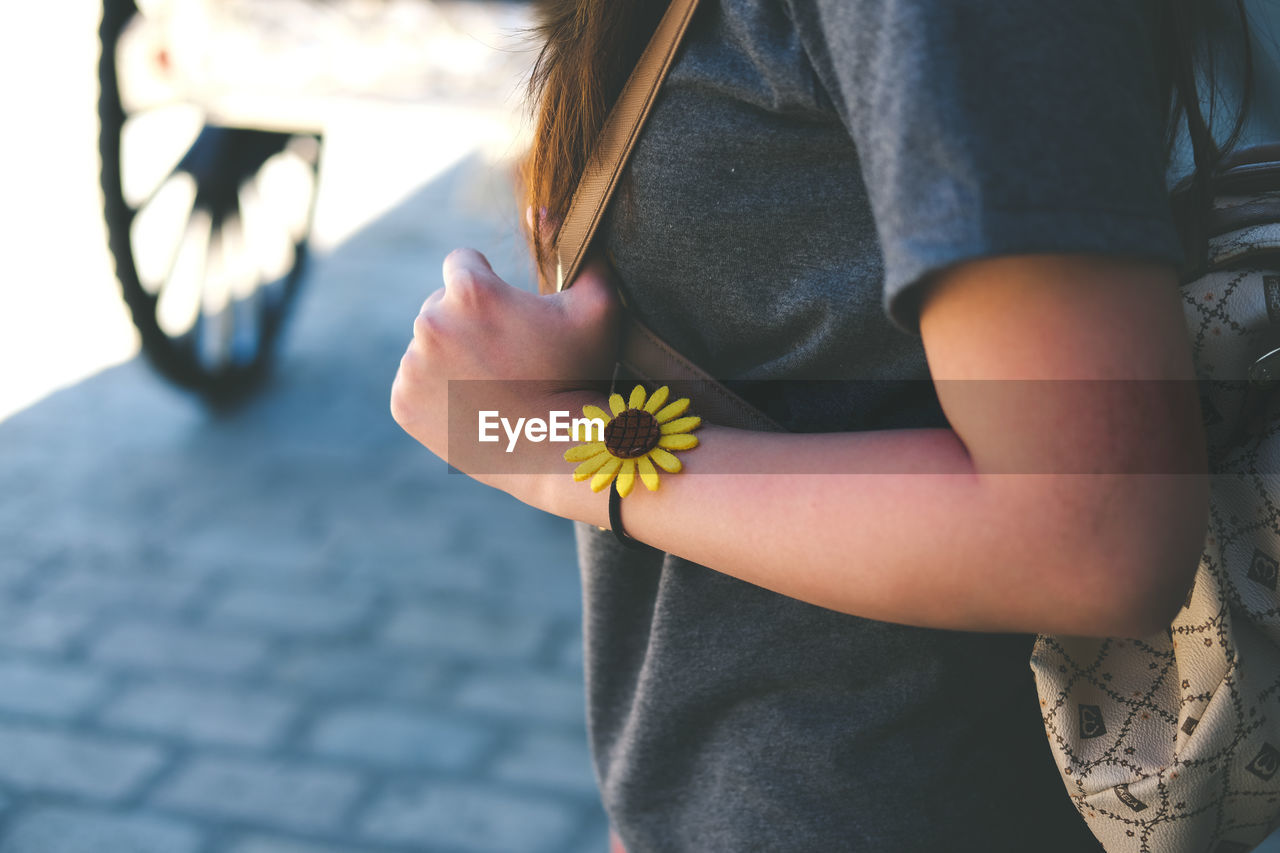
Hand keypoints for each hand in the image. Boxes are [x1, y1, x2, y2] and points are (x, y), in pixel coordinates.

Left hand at [390, 248, 620, 500]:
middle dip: (468, 323)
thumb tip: (545, 211)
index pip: (463, 262)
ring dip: (452, 357)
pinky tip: (472, 406)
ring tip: (491, 386)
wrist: (555, 452)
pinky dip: (436, 393)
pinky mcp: (402, 403)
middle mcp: (430, 323)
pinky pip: (415, 385)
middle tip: (505, 357)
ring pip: (427, 347)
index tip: (506, 312)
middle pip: (442, 306)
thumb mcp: (596, 306)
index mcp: (469, 291)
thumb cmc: (580, 376)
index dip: (489, 283)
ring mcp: (411, 366)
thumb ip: (579, 250)